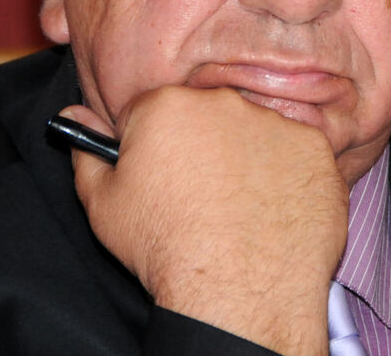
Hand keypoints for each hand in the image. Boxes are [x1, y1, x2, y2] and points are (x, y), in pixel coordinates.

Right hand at [59, 86, 347, 354]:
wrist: (238, 289)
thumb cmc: (165, 246)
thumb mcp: (103, 204)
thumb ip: (86, 151)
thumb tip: (75, 114)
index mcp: (167, 104)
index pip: (152, 110)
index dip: (152, 146)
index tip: (160, 174)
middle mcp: (225, 102)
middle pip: (206, 116)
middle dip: (201, 147)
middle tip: (198, 196)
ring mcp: (275, 123)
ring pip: (253, 134)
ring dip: (246, 160)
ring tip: (237, 209)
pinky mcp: (315, 149)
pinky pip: (296, 155)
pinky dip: (286, 177)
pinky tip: (270, 210)